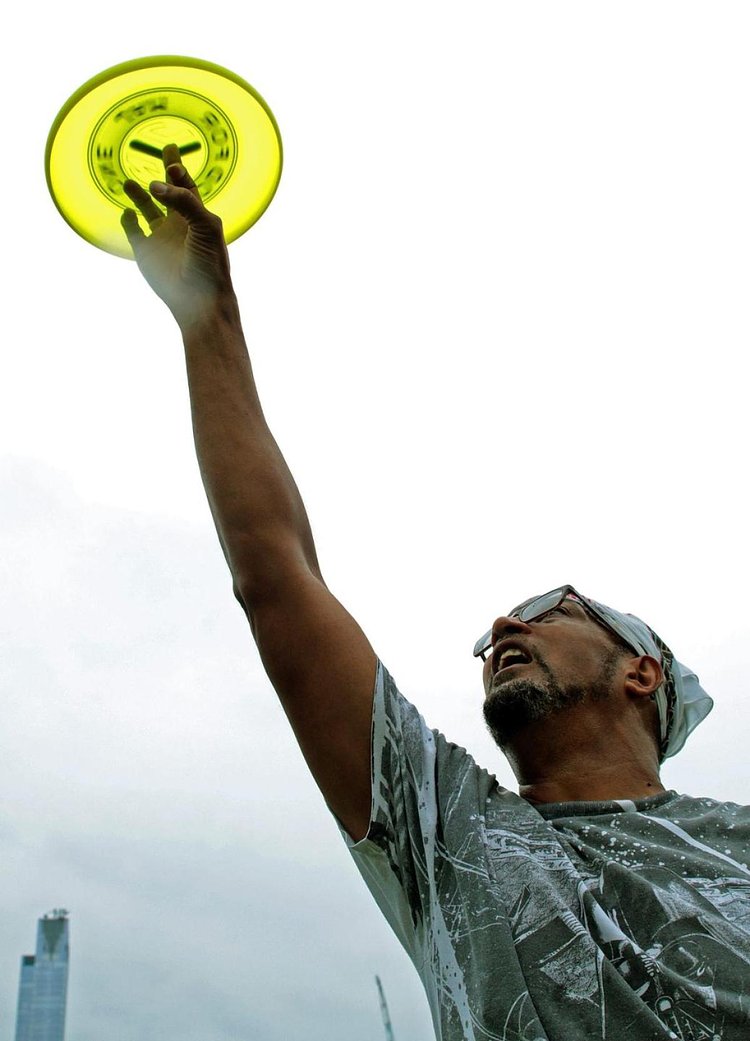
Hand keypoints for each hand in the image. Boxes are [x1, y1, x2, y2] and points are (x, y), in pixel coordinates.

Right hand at [121, 144, 234, 329]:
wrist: (199, 297)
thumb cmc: (210, 262)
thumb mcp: (205, 225)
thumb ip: (183, 201)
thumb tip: (154, 186)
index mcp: (196, 216)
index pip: (187, 186)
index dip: (179, 170)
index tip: (171, 154)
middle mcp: (178, 224)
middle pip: (167, 192)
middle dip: (165, 173)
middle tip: (165, 150)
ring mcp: (161, 238)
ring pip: (145, 209)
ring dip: (137, 195)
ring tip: (129, 183)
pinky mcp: (145, 253)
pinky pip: (132, 231)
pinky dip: (127, 220)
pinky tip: (128, 213)